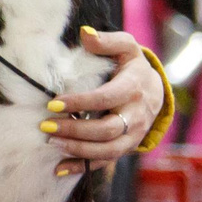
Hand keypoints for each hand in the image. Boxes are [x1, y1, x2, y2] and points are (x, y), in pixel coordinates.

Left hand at [41, 26, 164, 173]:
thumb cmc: (132, 67)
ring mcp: (133, 135)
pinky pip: (105, 161)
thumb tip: (85, 34)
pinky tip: (59, 168)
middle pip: (106, 130)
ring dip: (77, 149)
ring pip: (107, 150)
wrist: (156, 91)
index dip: (79, 103)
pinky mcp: (126, 147)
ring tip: (50, 142)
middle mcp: (136, 115)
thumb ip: (107, 40)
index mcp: (133, 88)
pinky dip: (82, 167)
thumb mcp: (126, 47)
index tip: (52, 103)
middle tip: (45, 125)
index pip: (106, 98)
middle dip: (74, 130)